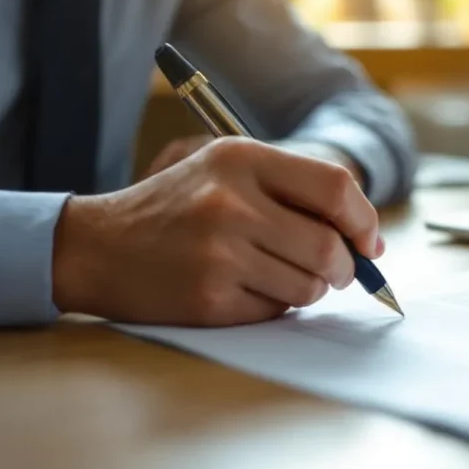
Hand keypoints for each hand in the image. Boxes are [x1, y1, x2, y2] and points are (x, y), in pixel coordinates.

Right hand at [52, 138, 383, 326]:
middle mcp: (232, 202)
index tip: (369, 242)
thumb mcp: (228, 172)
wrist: (99, 247)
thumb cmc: (179, 208)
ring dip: (311, 288)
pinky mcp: (209, 297)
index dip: (364, 220)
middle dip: (346, 267)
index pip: (336, 187)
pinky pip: (276, 310)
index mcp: (242, 158)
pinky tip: (245, 288)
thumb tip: (367, 241)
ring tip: (280, 274)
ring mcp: (219, 252)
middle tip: (338, 271)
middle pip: (330, 246)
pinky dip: (275, 305)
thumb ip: (296, 192)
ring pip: (310, 285)